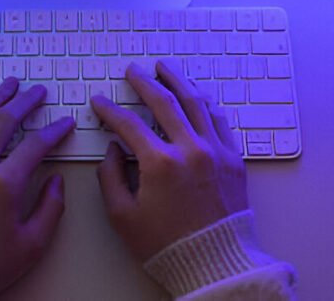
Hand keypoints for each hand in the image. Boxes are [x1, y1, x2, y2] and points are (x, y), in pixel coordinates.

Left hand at [0, 78, 75, 296]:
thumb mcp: (30, 246)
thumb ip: (51, 209)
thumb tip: (56, 181)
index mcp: (4, 184)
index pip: (36, 144)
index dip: (55, 130)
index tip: (65, 123)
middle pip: (4, 120)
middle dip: (25, 101)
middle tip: (38, 90)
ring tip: (9, 85)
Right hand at [92, 61, 248, 261]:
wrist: (214, 264)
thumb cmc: (167, 246)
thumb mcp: (123, 216)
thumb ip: (111, 177)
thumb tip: (113, 151)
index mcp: (160, 163)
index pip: (128, 124)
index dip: (109, 110)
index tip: (99, 102)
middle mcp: (190, 149)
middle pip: (165, 101)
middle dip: (145, 82)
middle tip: (134, 71)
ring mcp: (216, 152)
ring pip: (197, 103)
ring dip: (179, 82)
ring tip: (167, 69)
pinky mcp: (234, 160)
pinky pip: (221, 122)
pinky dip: (207, 105)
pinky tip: (199, 97)